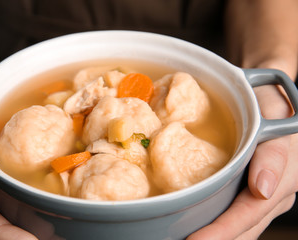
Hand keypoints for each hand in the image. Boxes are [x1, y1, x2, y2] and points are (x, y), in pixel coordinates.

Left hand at [187, 59, 297, 238]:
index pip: (251, 212)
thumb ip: (274, 152)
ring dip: (213, 235)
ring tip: (180, 237)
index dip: (223, 230)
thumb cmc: (269, 100)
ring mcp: (263, 195)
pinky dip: (213, 224)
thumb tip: (262, 191)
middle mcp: (275, 192)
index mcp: (285, 175)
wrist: (268, 96)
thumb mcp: (275, 111)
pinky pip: (233, 214)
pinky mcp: (249, 191)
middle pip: (243, 228)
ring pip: (239, 228)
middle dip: (213, 239)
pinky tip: (191, 225)